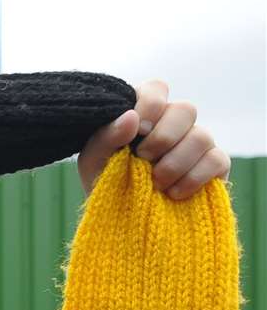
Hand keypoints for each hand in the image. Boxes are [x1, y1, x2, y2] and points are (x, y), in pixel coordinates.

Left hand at [77, 79, 229, 200]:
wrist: (119, 221)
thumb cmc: (105, 182)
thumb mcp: (94, 161)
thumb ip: (106, 137)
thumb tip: (131, 117)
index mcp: (146, 114)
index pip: (157, 89)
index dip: (150, 105)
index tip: (137, 130)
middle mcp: (175, 124)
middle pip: (185, 109)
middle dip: (162, 138)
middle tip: (142, 160)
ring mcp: (197, 143)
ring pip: (201, 137)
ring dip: (174, 163)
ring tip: (155, 183)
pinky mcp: (213, 166)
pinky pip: (215, 161)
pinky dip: (192, 178)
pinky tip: (172, 193)